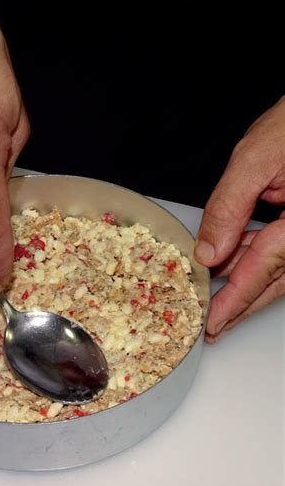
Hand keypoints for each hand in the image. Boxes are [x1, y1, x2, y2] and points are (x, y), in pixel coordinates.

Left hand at [195, 96, 284, 341]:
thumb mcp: (256, 157)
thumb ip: (229, 207)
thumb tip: (208, 252)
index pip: (264, 269)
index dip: (236, 300)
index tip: (213, 324)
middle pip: (275, 280)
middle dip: (241, 304)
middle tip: (214, 327)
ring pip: (279, 269)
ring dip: (246, 283)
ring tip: (216, 302)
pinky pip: (282, 250)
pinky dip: (255, 258)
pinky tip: (231, 262)